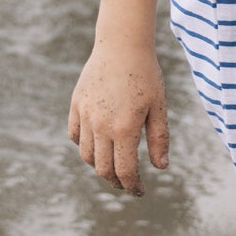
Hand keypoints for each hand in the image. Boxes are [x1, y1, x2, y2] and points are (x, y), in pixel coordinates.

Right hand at [68, 41, 168, 195]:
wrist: (122, 44)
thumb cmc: (146, 75)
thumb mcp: (159, 107)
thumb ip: (159, 139)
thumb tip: (161, 168)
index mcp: (124, 129)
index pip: (124, 171)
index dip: (132, 186)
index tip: (139, 191)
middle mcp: (101, 126)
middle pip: (103, 168)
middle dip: (116, 181)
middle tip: (127, 183)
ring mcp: (85, 115)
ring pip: (86, 155)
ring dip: (99, 165)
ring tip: (112, 165)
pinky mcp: (76, 105)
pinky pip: (75, 135)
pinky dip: (83, 145)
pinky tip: (97, 144)